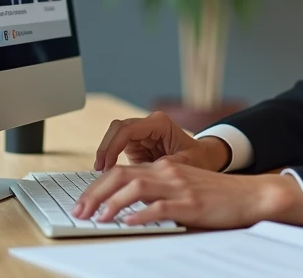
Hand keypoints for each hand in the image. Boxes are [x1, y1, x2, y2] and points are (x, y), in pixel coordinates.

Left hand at [72, 160, 302, 228]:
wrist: (250, 195)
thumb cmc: (217, 196)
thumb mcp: (183, 189)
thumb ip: (158, 194)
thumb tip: (127, 210)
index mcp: (164, 168)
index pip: (121, 171)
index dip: (97, 186)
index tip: (83, 202)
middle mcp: (168, 172)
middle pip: (121, 176)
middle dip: (95, 193)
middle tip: (80, 211)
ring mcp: (179, 187)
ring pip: (136, 188)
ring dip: (112, 204)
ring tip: (98, 218)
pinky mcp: (191, 204)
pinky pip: (160, 207)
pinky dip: (140, 215)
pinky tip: (128, 223)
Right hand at [93, 111, 230, 172]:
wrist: (204, 159)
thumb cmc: (197, 159)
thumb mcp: (184, 165)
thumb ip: (163, 168)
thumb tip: (142, 178)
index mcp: (160, 123)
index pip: (128, 129)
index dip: (114, 146)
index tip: (107, 165)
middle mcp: (148, 124)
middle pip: (117, 129)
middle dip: (105, 148)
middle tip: (99, 170)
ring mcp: (141, 133)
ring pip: (113, 136)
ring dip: (105, 153)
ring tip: (100, 174)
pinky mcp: (136, 144)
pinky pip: (116, 147)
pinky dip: (109, 159)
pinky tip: (106, 174)